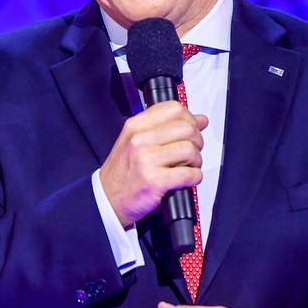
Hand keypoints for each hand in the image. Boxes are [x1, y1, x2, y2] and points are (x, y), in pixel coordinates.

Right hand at [100, 101, 208, 226]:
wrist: (107, 198)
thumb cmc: (124, 171)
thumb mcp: (136, 141)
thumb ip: (166, 127)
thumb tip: (200, 120)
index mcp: (136, 126)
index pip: (174, 108)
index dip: (189, 119)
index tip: (189, 130)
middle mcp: (140, 140)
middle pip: (187, 129)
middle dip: (196, 141)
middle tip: (190, 152)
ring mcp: (146, 160)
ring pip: (190, 150)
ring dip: (196, 161)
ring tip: (187, 167)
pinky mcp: (155, 181)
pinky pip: (189, 174)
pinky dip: (195, 177)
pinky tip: (186, 179)